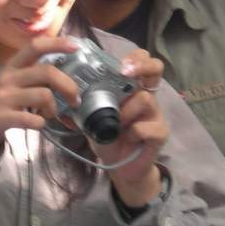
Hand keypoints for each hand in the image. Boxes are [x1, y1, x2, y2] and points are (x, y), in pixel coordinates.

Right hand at [0, 37, 80, 148]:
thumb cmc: (3, 96)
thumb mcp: (14, 78)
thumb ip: (37, 74)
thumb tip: (71, 78)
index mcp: (14, 64)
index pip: (35, 46)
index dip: (56, 44)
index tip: (75, 47)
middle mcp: (9, 77)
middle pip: (47, 72)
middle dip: (69, 86)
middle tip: (75, 99)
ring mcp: (5, 97)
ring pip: (44, 96)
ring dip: (55, 108)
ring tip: (51, 113)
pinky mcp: (2, 117)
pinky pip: (32, 119)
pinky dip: (42, 122)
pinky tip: (39, 123)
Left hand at [93, 49, 168, 205]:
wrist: (121, 168)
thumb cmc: (108, 137)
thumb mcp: (93, 116)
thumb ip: (85, 102)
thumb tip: (64, 93)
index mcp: (131, 88)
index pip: (141, 60)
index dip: (135, 57)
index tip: (120, 65)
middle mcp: (147, 95)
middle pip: (156, 68)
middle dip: (142, 66)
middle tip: (125, 73)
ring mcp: (156, 114)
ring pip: (145, 99)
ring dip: (125, 111)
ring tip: (115, 125)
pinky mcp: (160, 133)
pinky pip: (145, 126)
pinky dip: (131, 132)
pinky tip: (125, 138)